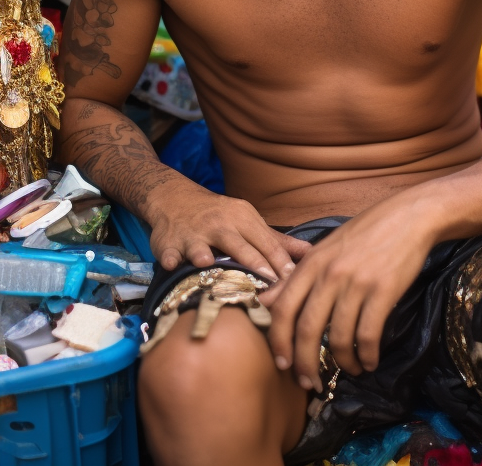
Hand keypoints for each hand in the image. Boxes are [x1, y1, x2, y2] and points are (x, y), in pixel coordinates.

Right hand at [147, 178, 309, 281]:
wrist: (176, 199)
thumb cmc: (220, 217)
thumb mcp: (249, 222)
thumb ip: (278, 242)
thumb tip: (312, 254)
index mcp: (243, 218)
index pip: (266, 243)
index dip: (280, 262)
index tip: (294, 281)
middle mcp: (219, 224)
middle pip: (238, 245)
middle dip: (253, 262)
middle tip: (268, 283)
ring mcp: (193, 233)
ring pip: (201, 246)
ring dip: (204, 255)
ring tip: (209, 263)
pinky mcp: (169, 241)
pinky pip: (169, 250)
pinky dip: (170, 257)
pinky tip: (172, 264)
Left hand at [259, 195, 435, 390]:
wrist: (407, 217)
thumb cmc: (365, 233)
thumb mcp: (325, 248)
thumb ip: (297, 276)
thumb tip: (266, 301)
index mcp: (312, 263)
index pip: (284, 308)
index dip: (279, 340)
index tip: (282, 363)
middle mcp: (329, 274)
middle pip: (307, 329)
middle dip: (305, 363)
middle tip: (309, 383)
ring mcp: (356, 282)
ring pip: (340, 337)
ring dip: (344, 362)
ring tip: (351, 370)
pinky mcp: (383, 291)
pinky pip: (369, 334)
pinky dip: (368, 355)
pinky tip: (370, 362)